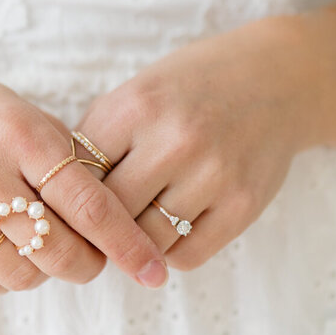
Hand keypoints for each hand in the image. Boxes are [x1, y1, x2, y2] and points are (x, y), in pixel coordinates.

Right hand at [0, 57, 169, 293]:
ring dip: (44, 271)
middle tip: (91, 259)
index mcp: (20, 133)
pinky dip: (3, 276)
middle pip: (59, 250)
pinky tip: (2, 250)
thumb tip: (114, 219)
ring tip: (39, 248)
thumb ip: (63, 160)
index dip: (127, 245)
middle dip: (88, 264)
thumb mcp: (19, 112)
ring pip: (22, 274)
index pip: (90, 204)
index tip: (153, 270)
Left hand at [73, 17, 315, 269]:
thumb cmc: (194, 87)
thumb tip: (56, 195)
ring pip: (146, 241)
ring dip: (135, 241)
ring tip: (136, 225)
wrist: (279, 79)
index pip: (78, 174)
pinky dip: (171, 250)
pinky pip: (187, 255)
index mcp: (137, 106)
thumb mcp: (139, 91)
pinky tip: (171, 227)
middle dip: (98, 224)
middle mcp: (175, 140)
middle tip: (95, 227)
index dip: (67, 193)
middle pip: (110, 213)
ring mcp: (213, 175)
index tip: (66, 202)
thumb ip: (99, 136)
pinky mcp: (242, 206)